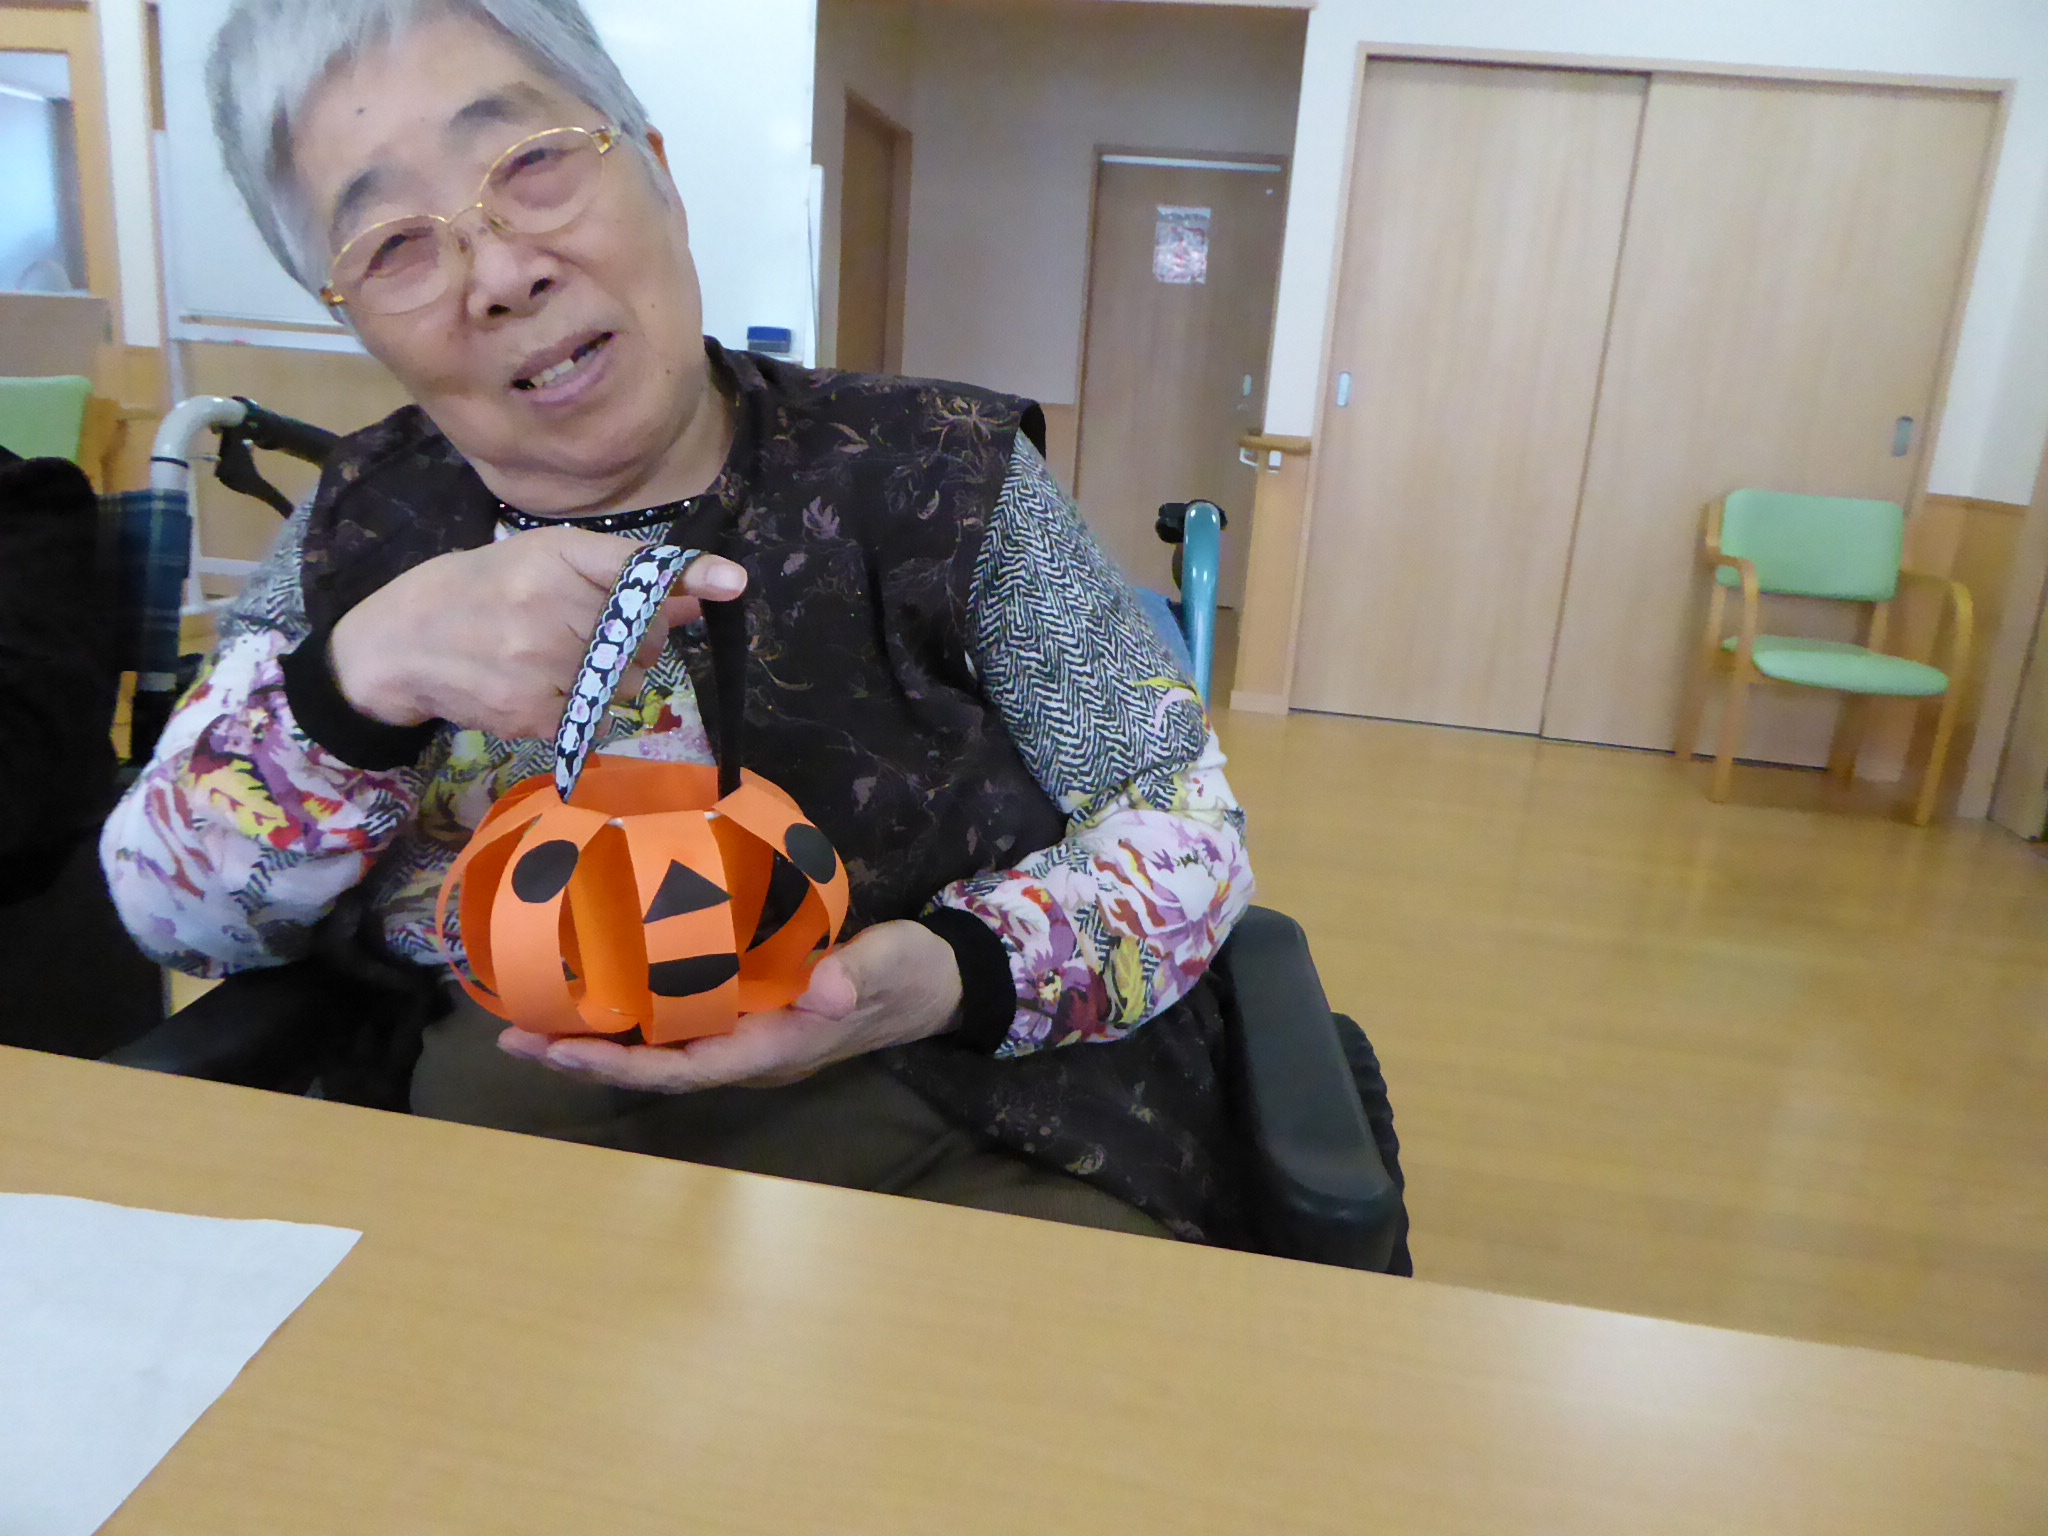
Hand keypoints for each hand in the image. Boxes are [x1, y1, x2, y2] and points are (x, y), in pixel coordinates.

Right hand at [328, 527, 747, 739]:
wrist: (400, 642)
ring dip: (613, 679)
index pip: (636, 567)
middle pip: (644, 637)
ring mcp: (540, 662)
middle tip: (584, 633)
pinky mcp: (533, 712)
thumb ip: (620, 575)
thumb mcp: (542, 561)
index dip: (689, 577)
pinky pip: (596, 717)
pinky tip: (541, 687)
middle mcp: (549, 604)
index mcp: (554, 555)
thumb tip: (696, 597)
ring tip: (557, 660)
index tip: (733, 584)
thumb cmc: (480, 590)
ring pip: (629, 683)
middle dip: (633, 641)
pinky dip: (582, 708)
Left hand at [496, 920, 965, 1090]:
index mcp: (773, 1047)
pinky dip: (631, 1011)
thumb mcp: (885, 967)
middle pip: (653, 1067)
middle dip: (584, 1058)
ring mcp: (745, 1035)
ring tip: (531, 1021)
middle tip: (514, 1037)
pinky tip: (596, 990)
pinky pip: (677, 1021)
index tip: (560, 1054)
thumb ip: (851, 977)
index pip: (683, 1068)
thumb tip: (824, 991)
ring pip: (658, 1048)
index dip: (619, 1067)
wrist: (937, 983)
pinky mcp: (747, 1011)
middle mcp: (748, 1051)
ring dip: (598, 1039)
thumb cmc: (908, 975)